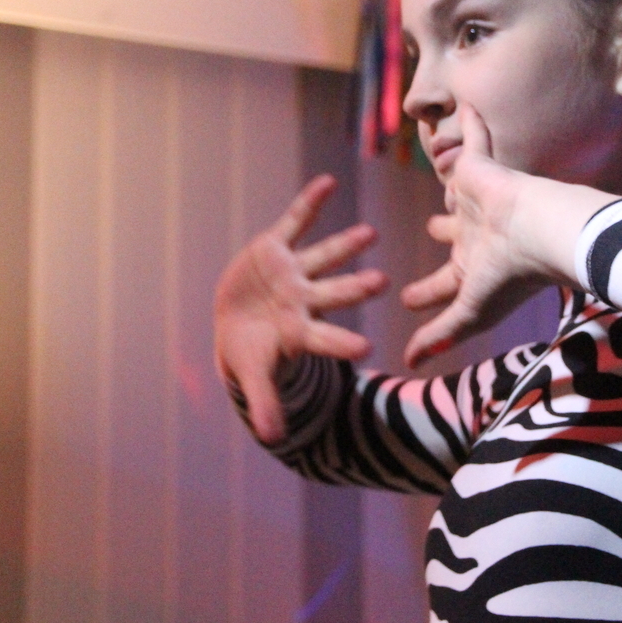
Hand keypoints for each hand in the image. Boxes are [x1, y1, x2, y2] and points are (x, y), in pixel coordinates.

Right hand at [214, 175, 386, 443]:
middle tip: (384, 283)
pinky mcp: (276, 247)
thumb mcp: (252, 376)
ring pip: (324, 257)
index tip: (367, 349)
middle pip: (335, 294)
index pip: (326, 340)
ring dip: (345, 245)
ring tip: (370, 234)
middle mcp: (305, 300)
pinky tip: (328, 182)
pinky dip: (309, 203)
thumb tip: (274, 440)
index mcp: (300, 332)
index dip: (342, 344)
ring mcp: (293, 272)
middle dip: (356, 289)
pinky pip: (294, 221)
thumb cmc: (250, 352)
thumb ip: (266, 402)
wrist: (237, 321)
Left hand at [400, 106, 548, 366]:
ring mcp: (478, 200)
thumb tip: (407, 364)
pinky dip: (472, 123)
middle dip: (444, 230)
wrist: (541, 232)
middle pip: (453, 231)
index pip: (444, 282)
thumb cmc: (509, 275)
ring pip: (459, 188)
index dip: (426, 291)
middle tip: (432, 227)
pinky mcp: (481, 169)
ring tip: (444, 160)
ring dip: (454, 177)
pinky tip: (465, 103)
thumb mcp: (469, 311)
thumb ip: (439, 333)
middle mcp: (476, 233)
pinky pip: (473, 141)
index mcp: (473, 268)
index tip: (408, 298)